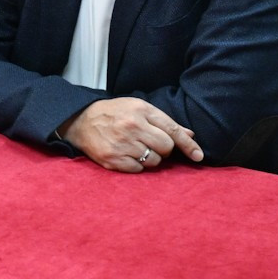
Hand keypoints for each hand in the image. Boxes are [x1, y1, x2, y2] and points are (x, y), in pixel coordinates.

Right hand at [60, 97, 203, 171]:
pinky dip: (136, 165)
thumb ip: (164, 122)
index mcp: (140, 110)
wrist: (79, 120)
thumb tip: (190, 135)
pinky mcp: (112, 159)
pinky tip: (126, 155)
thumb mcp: (137, 108)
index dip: (188, 145)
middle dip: (163, 148)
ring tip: (136, 148)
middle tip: (150, 143)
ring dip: (150, 158)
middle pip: (165, 147)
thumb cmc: (113, 114)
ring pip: (154, 161)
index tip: (198, 156)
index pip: (172, 130)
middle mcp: (131, 127)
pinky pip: (138, 169)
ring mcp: (121, 144)